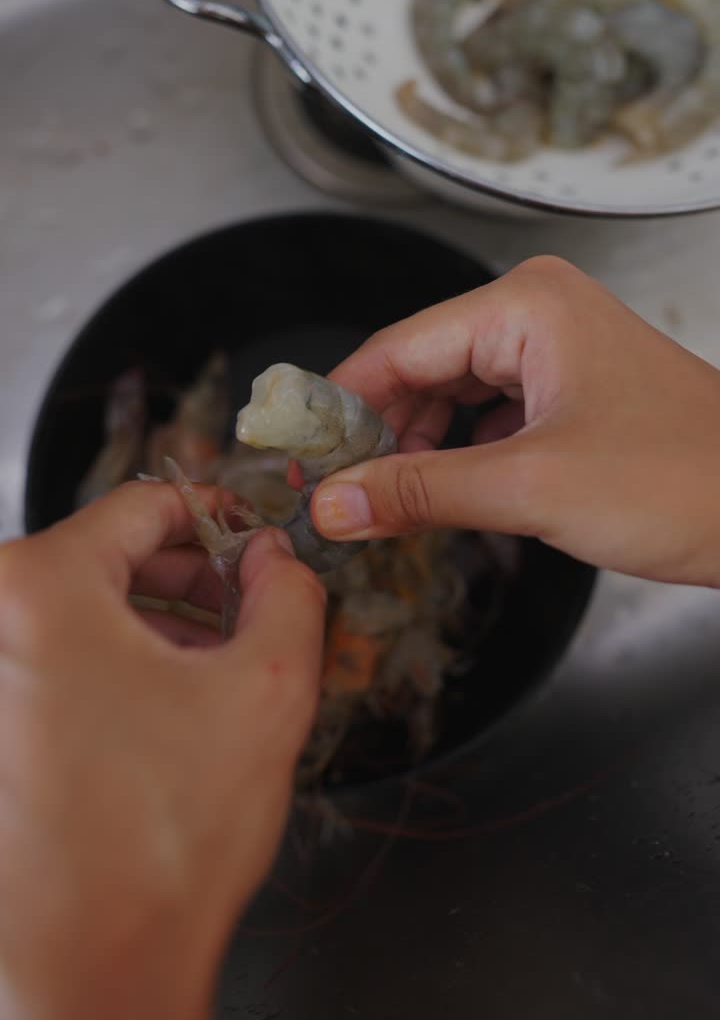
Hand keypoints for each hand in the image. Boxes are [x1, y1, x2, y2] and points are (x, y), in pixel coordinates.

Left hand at [0, 483, 323, 1019]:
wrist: (93, 972)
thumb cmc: (158, 847)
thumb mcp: (269, 690)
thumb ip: (290, 595)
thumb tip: (277, 559)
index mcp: (40, 589)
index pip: (146, 505)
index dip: (221, 520)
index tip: (254, 546)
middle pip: (109, 555)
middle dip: (192, 578)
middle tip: (248, 608)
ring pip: (81, 608)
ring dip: (155, 623)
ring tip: (212, 666)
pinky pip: (51, 656)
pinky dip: (112, 662)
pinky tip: (163, 704)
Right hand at [311, 255, 719, 588]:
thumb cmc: (684, 480)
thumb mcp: (531, 487)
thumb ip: (421, 492)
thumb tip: (332, 503)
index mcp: (525, 305)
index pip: (397, 348)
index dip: (341, 409)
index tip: (298, 461)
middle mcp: (535, 313)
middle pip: (419, 368)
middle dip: (377, 434)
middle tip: (332, 494)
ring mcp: (555, 351)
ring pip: (451, 395)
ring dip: (415, 450)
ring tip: (381, 504)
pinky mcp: (571, 393)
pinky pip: (488, 416)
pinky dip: (458, 456)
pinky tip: (438, 495)